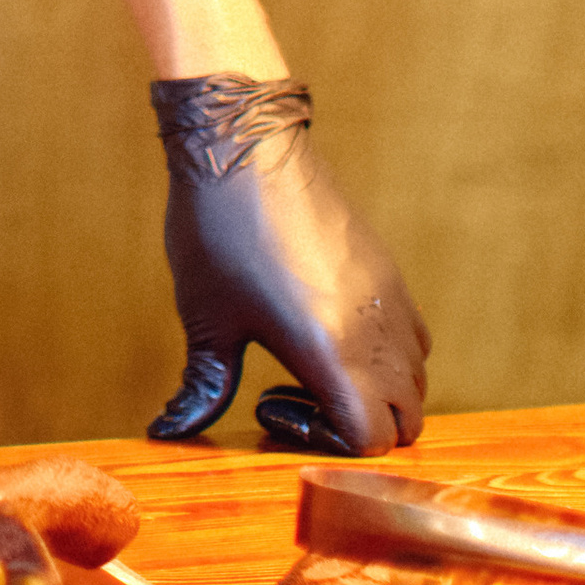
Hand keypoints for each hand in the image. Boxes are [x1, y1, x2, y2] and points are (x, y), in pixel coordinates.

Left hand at [147, 76, 430, 455]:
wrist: (243, 143)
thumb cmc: (216, 229)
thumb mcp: (205, 317)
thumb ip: (203, 385)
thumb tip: (168, 430)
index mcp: (331, 350)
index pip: (371, 438)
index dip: (326, 442)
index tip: (269, 402)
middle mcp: (375, 330)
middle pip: (406, 419)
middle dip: (358, 427)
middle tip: (295, 396)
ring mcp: (390, 298)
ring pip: (416, 379)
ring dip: (375, 393)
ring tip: (310, 364)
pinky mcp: (388, 270)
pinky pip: (415, 337)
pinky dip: (388, 358)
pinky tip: (329, 330)